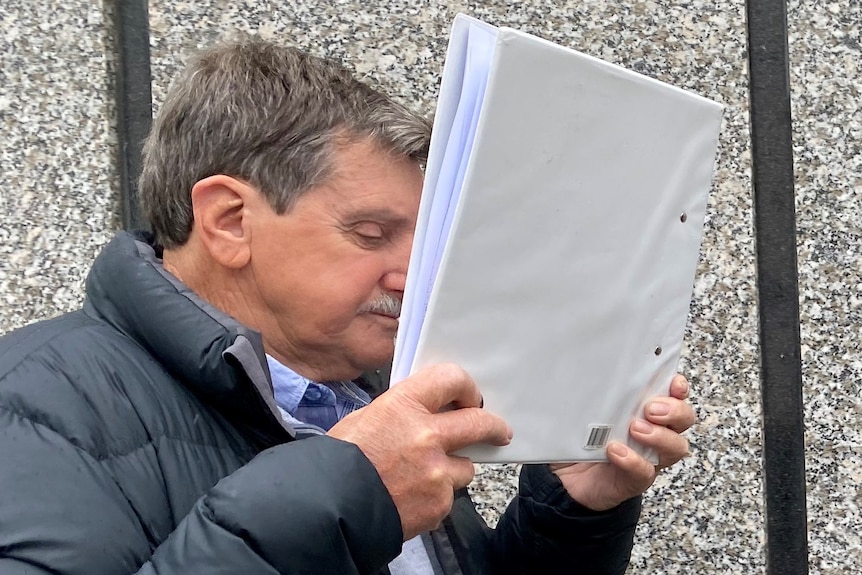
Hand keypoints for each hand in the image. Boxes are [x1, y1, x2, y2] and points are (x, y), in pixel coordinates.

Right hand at [328, 363, 511, 539]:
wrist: (330, 508)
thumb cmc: (340, 463)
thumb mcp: (366, 419)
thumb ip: (401, 413)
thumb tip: (423, 412)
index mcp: (404, 406)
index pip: (451, 379)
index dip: (465, 387)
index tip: (471, 397)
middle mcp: (427, 435)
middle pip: (478, 422)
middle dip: (493, 426)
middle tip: (498, 430)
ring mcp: (436, 471)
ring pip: (465, 466)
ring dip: (452, 470)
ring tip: (424, 477)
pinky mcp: (439, 503)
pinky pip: (448, 497)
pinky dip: (435, 498)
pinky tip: (411, 499)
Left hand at [550, 374, 694, 510]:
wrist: (569, 478)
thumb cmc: (582, 438)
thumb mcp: (586, 411)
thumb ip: (594, 394)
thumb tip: (585, 372)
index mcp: (647, 411)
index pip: (675, 396)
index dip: (679, 388)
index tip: (674, 382)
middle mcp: (655, 433)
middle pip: (684, 419)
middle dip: (674, 410)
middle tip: (651, 409)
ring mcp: (648, 457)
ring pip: (675, 447)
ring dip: (660, 436)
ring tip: (635, 428)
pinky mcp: (636, 479)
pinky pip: (645, 472)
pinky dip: (633, 461)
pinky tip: (615, 451)